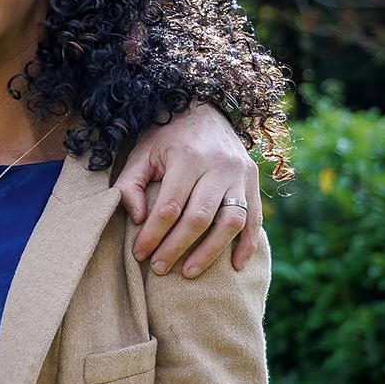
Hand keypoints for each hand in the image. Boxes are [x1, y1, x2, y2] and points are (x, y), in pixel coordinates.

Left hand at [115, 103, 262, 276]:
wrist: (205, 110)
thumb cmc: (166, 137)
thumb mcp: (141, 154)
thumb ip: (129, 185)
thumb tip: (137, 219)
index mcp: (188, 156)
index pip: (170, 206)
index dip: (154, 234)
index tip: (140, 253)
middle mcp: (219, 165)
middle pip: (200, 217)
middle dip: (177, 247)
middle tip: (159, 268)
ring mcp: (241, 174)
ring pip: (231, 221)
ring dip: (211, 252)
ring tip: (189, 273)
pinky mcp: (253, 181)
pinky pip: (254, 218)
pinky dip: (247, 244)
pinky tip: (235, 265)